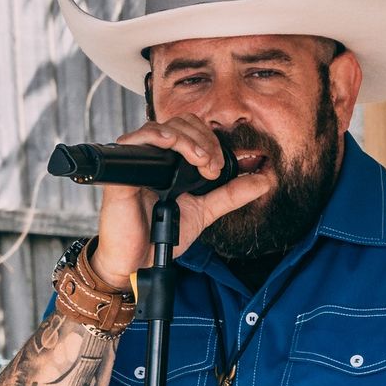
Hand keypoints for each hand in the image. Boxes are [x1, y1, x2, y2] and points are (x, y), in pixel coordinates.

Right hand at [88, 115, 269, 288]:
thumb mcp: (203, 212)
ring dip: (188, 139)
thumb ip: (231, 195)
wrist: (137, 262)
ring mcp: (137, 162)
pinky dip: (155, 136)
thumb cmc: (160, 238)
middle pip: (180, 123)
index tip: (217, 168)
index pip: (192, 130)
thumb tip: (264, 180)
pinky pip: (134, 141)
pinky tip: (169, 145)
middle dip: (203, 140)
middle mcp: (154, 158)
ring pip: (163, 127)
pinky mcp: (121, 172)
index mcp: (171, 162)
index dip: (210, 141)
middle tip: (210, 168)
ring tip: (200, 162)